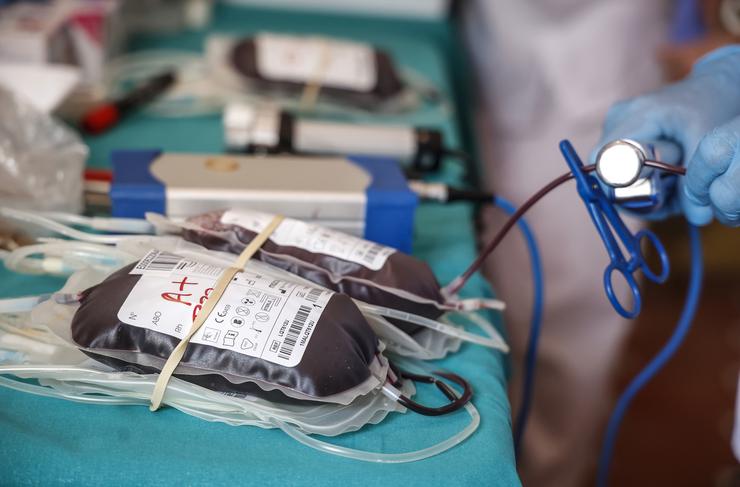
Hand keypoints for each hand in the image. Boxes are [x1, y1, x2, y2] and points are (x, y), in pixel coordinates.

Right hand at [595, 45, 739, 223]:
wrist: (713, 86)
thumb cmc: (711, 105)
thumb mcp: (707, 140)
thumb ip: (697, 179)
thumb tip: (697, 217)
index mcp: (632, 116)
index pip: (603, 163)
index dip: (624, 186)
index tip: (657, 189)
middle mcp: (615, 120)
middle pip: (607, 174)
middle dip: (638, 192)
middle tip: (673, 188)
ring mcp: (614, 127)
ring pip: (613, 176)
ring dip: (643, 188)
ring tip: (674, 178)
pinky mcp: (618, 136)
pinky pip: (619, 169)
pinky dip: (643, 180)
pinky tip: (666, 173)